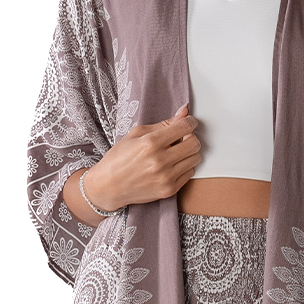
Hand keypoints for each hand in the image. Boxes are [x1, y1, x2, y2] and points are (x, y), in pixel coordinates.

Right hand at [81, 106, 202, 210]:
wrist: (108, 186)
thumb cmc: (119, 158)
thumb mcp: (136, 134)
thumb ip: (164, 124)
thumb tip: (184, 113)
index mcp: (150, 143)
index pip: (184, 127)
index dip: (190, 122)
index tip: (189, 122)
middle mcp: (160, 161)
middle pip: (194, 143)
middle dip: (191, 137)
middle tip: (182, 138)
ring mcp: (166, 178)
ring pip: (195, 159)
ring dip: (189, 153)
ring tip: (176, 152)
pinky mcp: (169, 190)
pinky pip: (190, 174)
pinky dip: (185, 167)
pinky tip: (172, 165)